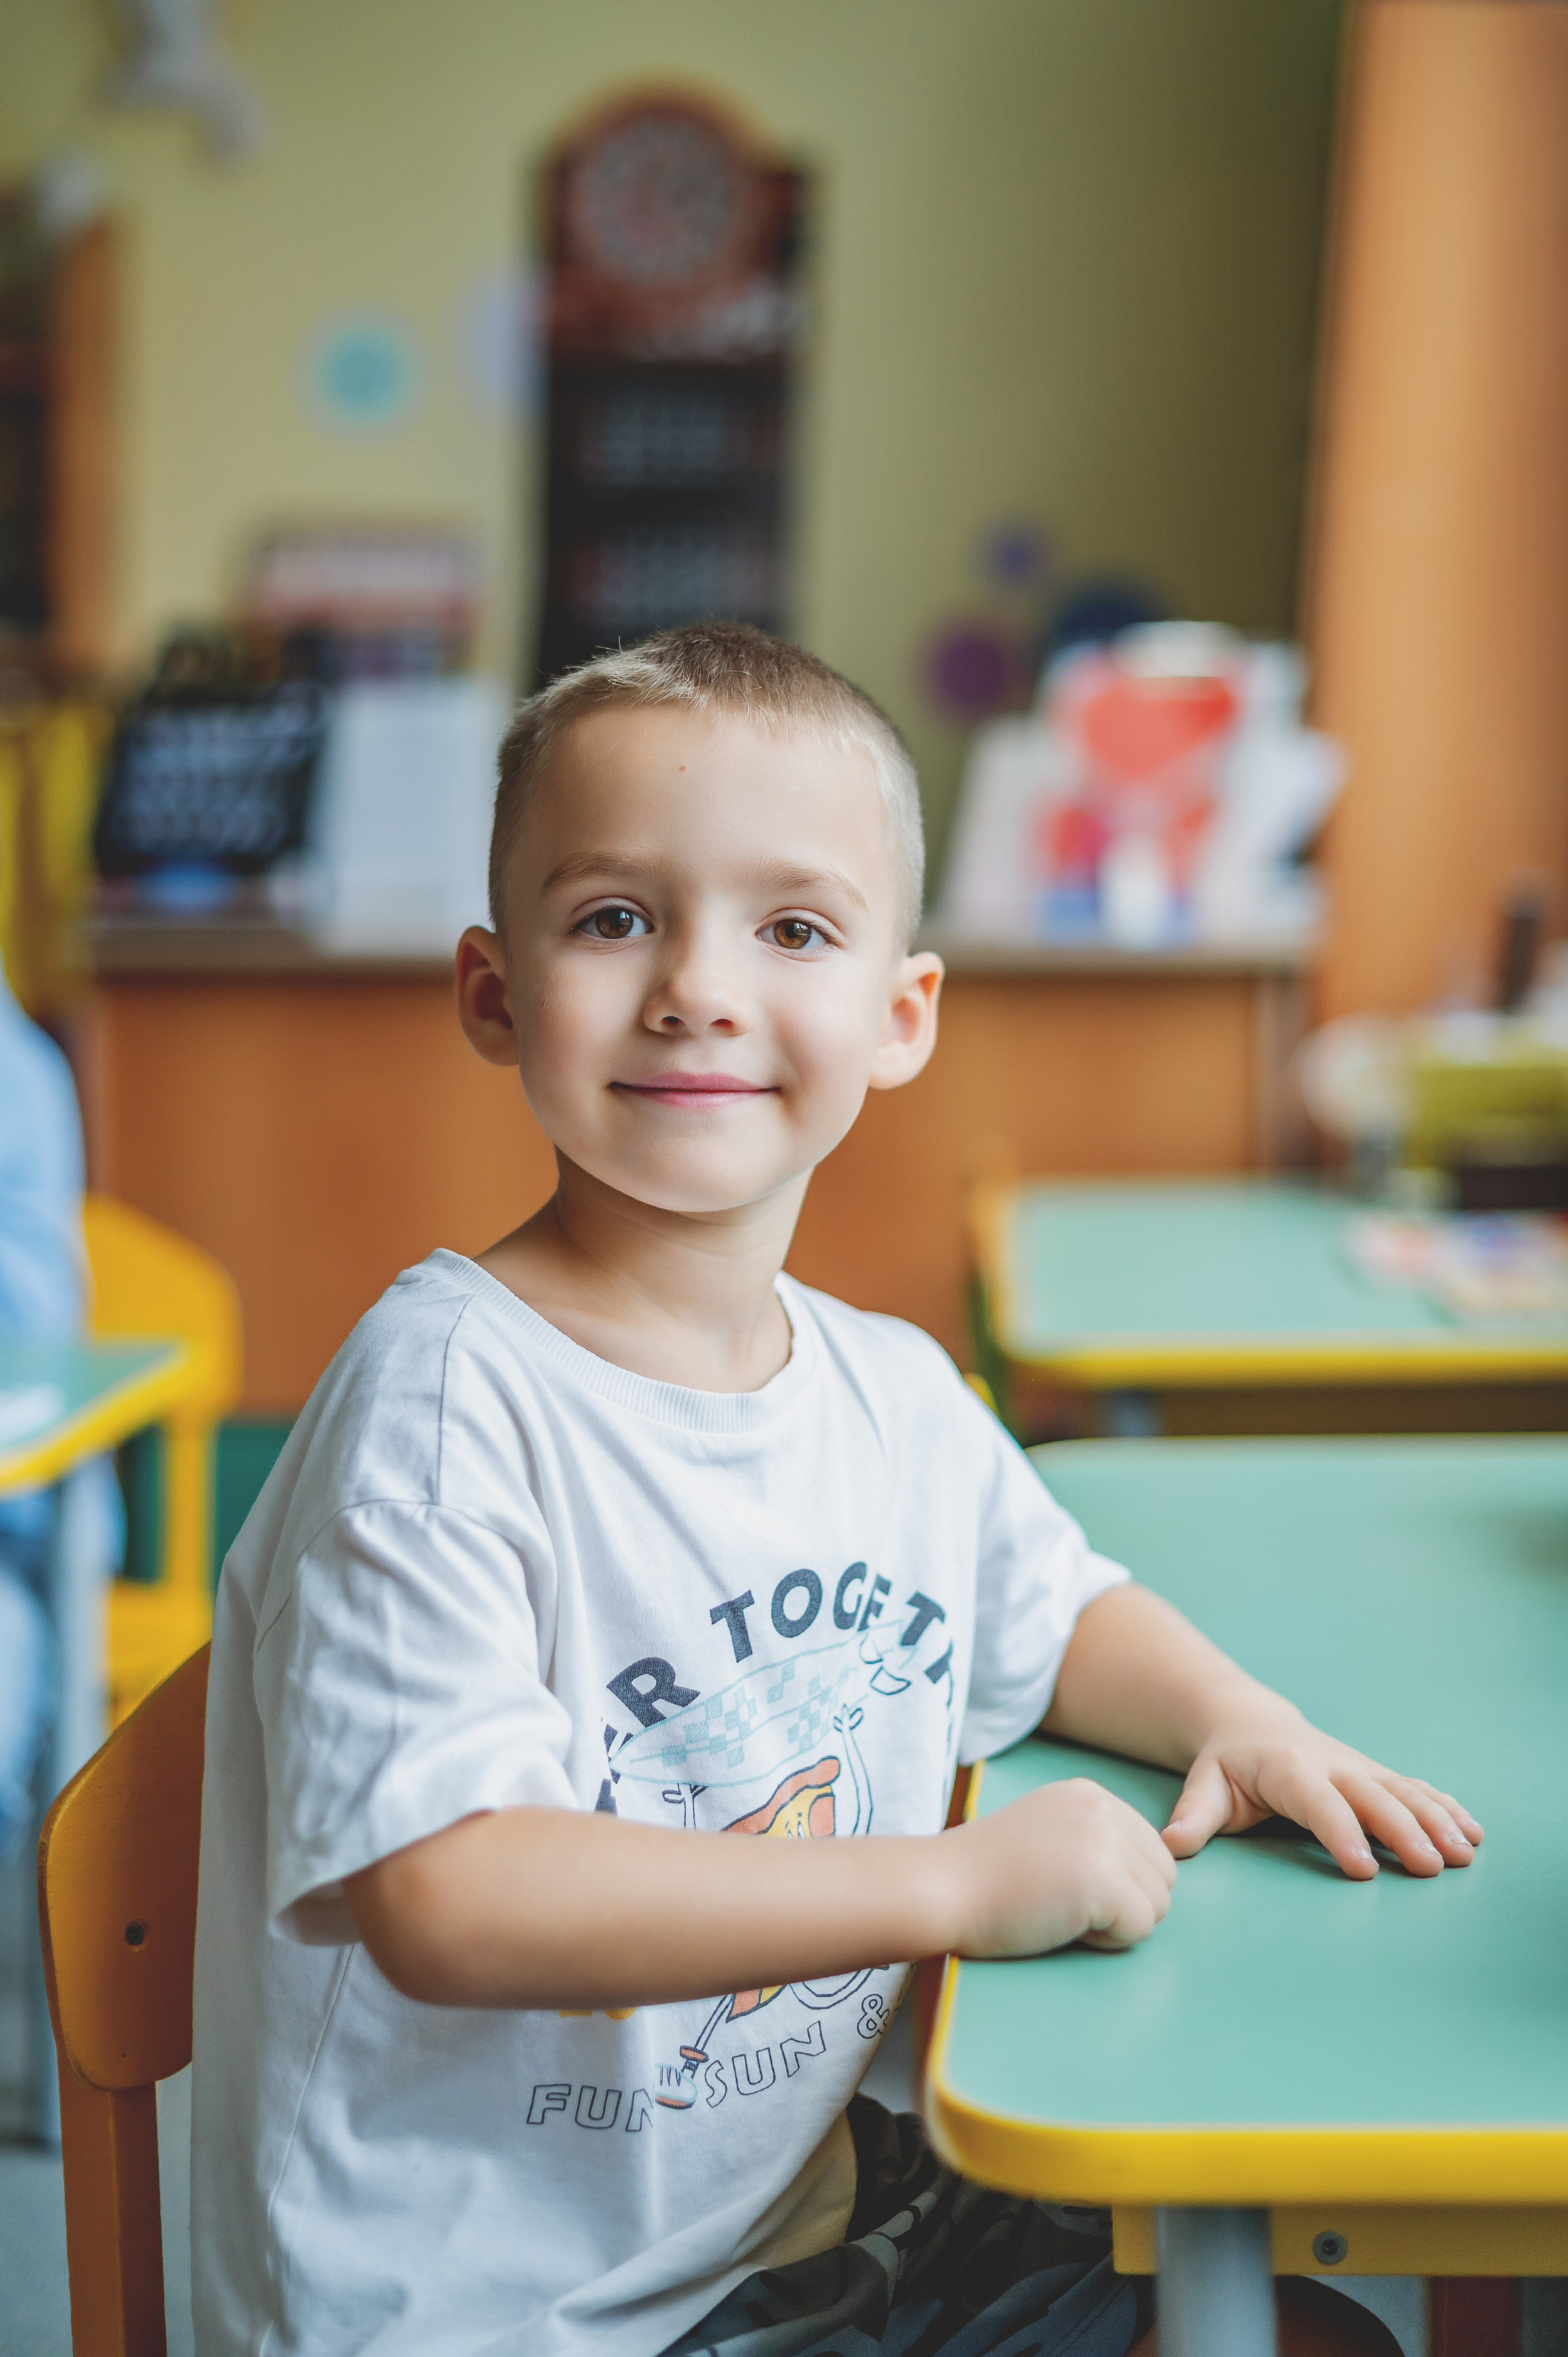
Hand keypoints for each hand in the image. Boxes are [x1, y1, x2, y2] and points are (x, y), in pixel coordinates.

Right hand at [944, 1777, 1177, 1957]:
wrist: (942, 1886)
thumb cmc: (984, 1874)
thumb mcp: (1047, 1832)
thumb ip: (1091, 1838)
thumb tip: (1141, 1875)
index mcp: (1089, 1794)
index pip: (1149, 1848)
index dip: (1117, 1881)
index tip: (1065, 1883)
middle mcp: (1104, 1808)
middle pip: (1163, 1875)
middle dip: (1127, 1901)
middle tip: (1066, 1904)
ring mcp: (1106, 1841)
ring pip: (1159, 1904)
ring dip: (1119, 1922)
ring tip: (1063, 1912)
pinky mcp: (1104, 1882)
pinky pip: (1141, 1928)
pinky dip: (1108, 1941)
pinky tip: (1063, 1924)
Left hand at [1162, 1697, 1484, 1880]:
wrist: (1249, 1723)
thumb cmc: (1226, 1765)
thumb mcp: (1205, 1786)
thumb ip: (1194, 1816)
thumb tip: (1172, 1845)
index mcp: (1288, 1769)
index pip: (1318, 1804)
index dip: (1340, 1833)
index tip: (1363, 1868)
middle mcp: (1331, 1765)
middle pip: (1373, 1798)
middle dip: (1403, 1831)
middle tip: (1430, 1867)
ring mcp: (1358, 1768)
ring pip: (1403, 1792)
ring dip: (1436, 1821)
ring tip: (1466, 1853)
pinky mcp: (1375, 1775)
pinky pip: (1415, 1789)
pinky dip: (1446, 1808)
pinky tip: (1473, 1832)